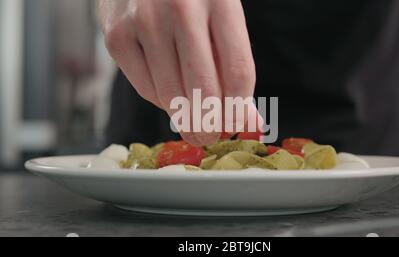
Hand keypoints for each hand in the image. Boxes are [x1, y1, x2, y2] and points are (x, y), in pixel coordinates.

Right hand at [97, 0, 255, 145]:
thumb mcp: (221, 19)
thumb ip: (234, 68)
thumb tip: (250, 123)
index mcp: (220, 2)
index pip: (238, 72)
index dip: (239, 110)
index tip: (236, 124)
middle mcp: (182, 9)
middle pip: (204, 90)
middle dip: (210, 126)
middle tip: (208, 136)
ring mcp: (145, 22)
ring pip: (171, 97)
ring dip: (185, 119)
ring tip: (191, 120)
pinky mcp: (117, 36)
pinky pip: (146, 90)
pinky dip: (161, 102)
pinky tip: (169, 94)